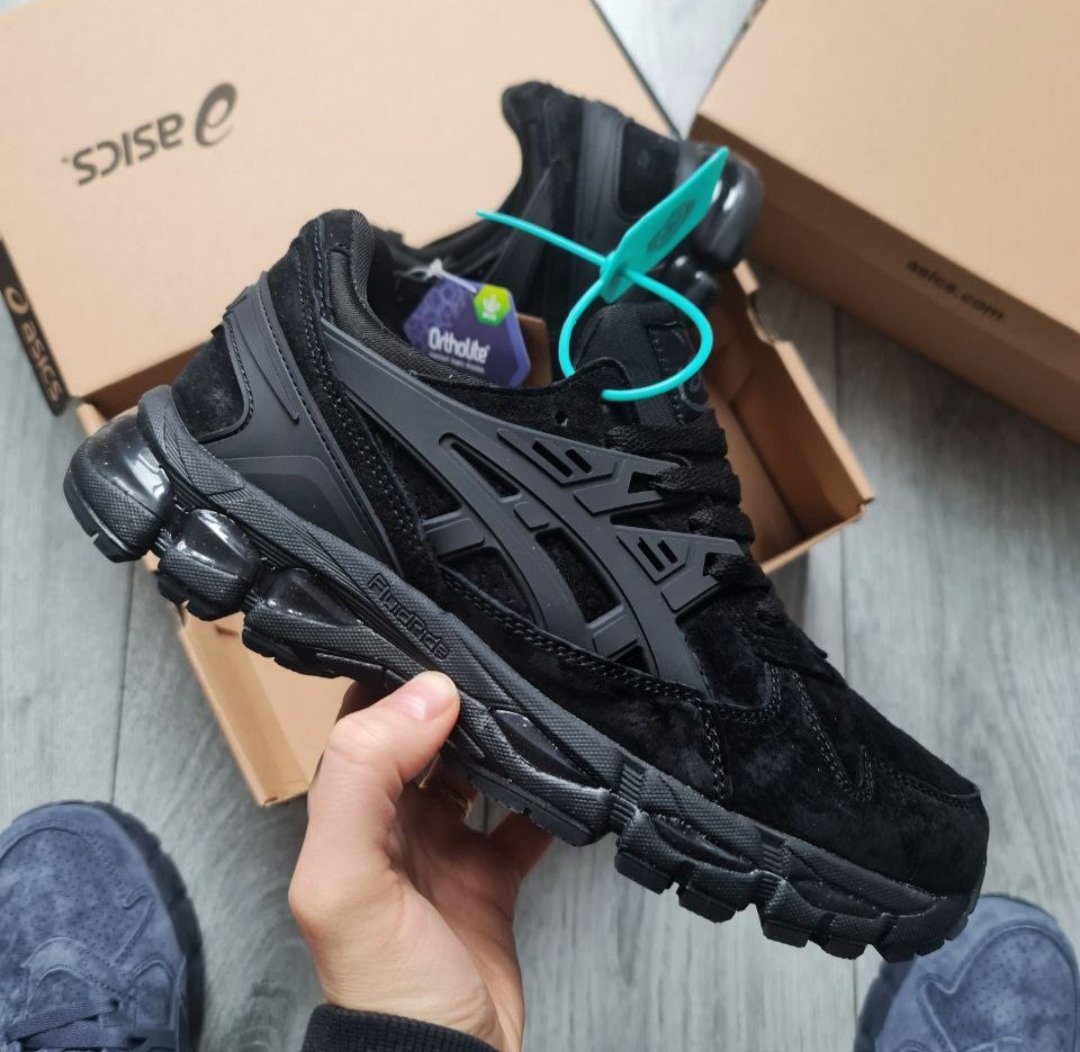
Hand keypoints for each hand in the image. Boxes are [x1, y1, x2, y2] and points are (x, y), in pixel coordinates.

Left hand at [289, 672, 550, 1051]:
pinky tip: (564, 776)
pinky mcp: (489, 879)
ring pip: (472, 773)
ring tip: (528, 705)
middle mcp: (392, 828)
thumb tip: (424, 694)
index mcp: (348, 818)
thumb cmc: (386, 988)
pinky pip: (520, 822)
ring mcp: (444, 852)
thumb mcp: (348, 879)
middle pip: (421, 741)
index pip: (362, 724)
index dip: (392, 680)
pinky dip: (542, 799)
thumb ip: (366, 776)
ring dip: (497, 742)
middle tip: (494, 663)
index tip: (435, 642)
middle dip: (452, 701)